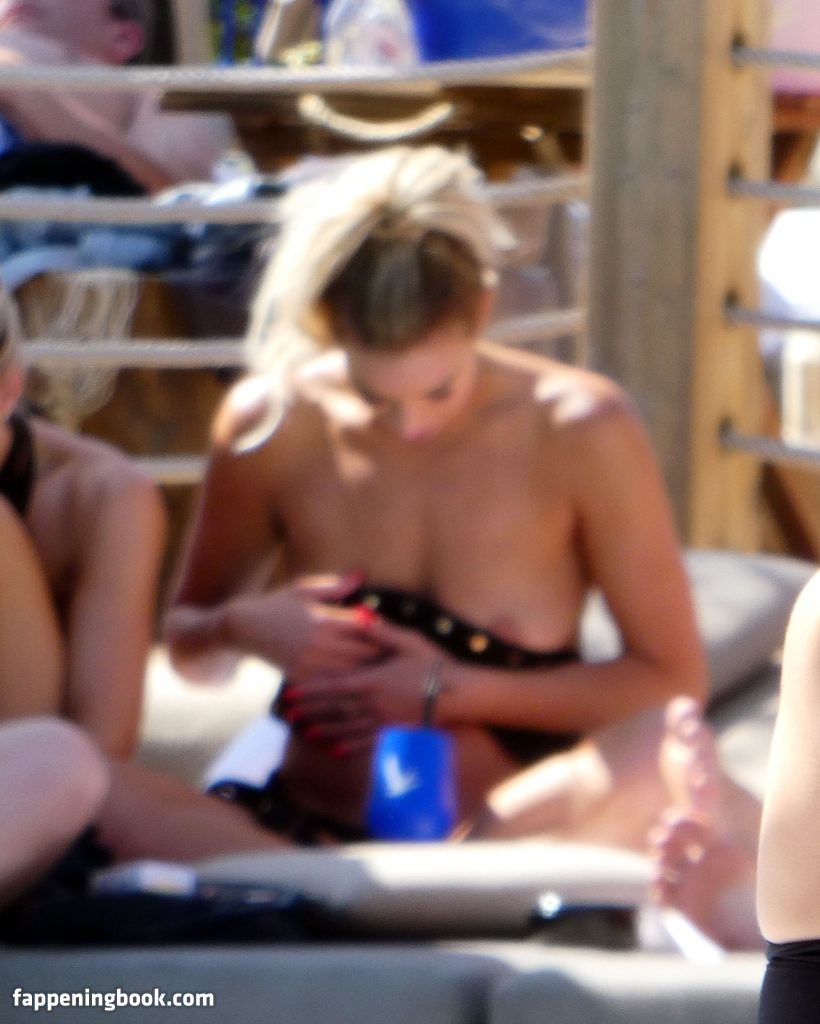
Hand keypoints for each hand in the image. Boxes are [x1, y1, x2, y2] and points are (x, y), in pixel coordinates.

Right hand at [166, 571, 384, 680]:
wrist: (243, 628)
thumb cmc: (277, 604)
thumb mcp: (303, 589)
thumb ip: (334, 586)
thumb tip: (361, 576)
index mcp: (324, 619)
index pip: (365, 626)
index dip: (382, 629)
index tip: (393, 632)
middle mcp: (319, 643)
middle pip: (363, 652)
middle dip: (380, 654)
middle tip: (396, 656)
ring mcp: (309, 663)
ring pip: (350, 672)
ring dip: (366, 671)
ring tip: (383, 671)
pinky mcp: (300, 677)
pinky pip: (330, 684)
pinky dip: (345, 683)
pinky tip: (356, 683)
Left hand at [282, 618, 448, 754]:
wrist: (459, 694)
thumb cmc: (435, 663)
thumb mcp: (408, 641)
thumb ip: (380, 630)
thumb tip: (359, 612)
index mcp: (372, 681)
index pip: (332, 687)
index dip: (310, 691)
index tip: (291, 693)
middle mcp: (372, 705)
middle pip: (333, 710)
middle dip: (310, 711)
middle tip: (288, 714)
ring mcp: (382, 723)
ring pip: (346, 728)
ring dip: (324, 730)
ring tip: (305, 732)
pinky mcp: (395, 734)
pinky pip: (366, 743)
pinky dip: (348, 747)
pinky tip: (336, 751)